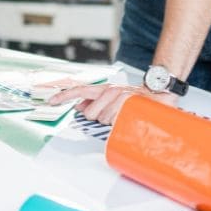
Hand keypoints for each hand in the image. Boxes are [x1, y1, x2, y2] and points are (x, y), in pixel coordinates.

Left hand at [48, 83, 177, 124]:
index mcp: (103, 89)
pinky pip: (116, 119)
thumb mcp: (112, 98)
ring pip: (103, 118)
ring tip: (123, 115)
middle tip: (113, 114)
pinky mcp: (128, 104)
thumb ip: (94, 101)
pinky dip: (120, 121)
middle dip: (98, 117)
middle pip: (90, 113)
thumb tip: (78, 106)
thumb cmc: (135, 99)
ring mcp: (119, 97)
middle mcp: (109, 91)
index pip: (80, 90)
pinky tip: (127, 116)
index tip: (51, 101)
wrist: (160, 94)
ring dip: (112, 121)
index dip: (64, 96)